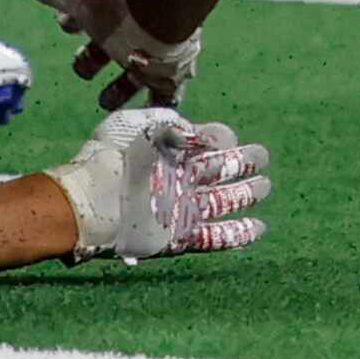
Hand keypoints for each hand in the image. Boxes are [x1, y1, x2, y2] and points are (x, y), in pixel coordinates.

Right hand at [18, 0, 201, 109]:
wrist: (160, 13)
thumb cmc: (113, 3)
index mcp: (105, 14)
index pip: (85, 19)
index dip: (72, 23)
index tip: (65, 26)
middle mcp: (130, 33)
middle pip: (108, 49)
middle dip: (92, 59)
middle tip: (83, 72)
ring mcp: (151, 54)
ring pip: (135, 76)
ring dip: (120, 89)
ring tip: (106, 103)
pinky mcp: (171, 75)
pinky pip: (164, 96)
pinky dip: (155, 106)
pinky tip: (147, 116)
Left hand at [52, 108, 271, 261]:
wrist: (94, 199)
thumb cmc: (110, 156)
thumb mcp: (134, 123)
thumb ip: (167, 120)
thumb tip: (196, 131)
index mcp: (166, 151)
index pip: (203, 143)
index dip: (220, 137)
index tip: (230, 137)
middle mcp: (177, 179)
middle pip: (219, 171)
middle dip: (242, 163)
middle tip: (262, 157)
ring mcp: (181, 209)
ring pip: (222, 201)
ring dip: (245, 195)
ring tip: (264, 187)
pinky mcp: (180, 237)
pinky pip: (216, 237)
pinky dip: (238, 233)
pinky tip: (258, 227)